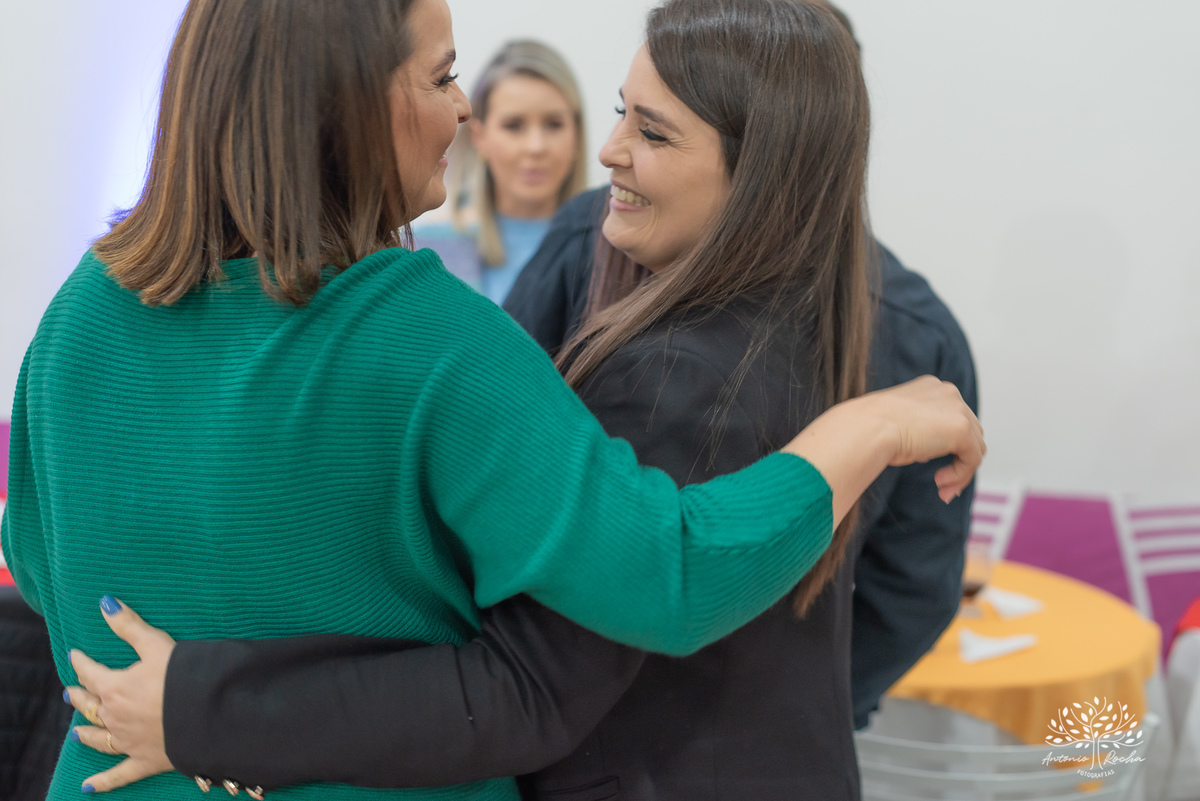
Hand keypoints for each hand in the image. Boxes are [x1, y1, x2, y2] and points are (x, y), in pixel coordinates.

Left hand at [64, 596, 175, 792]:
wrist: (206, 714)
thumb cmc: (182, 676)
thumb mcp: (156, 645)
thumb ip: (129, 626)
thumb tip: (105, 603)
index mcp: (116, 687)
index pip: (91, 672)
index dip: (81, 661)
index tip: (75, 654)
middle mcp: (115, 716)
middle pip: (89, 705)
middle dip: (79, 696)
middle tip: (70, 691)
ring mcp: (127, 741)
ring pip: (98, 738)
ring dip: (86, 733)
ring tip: (76, 732)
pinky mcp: (143, 760)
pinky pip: (118, 774)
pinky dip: (103, 782)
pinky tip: (89, 787)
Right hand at [783, 375, 984, 523]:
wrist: (866, 428)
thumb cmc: (869, 428)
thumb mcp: (898, 423)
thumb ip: (918, 429)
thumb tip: (926, 450)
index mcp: (931, 388)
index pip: (953, 417)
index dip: (948, 445)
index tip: (933, 466)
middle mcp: (948, 393)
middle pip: (970, 432)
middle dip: (958, 460)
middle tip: (940, 484)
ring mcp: (957, 409)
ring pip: (974, 447)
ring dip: (960, 472)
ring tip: (940, 489)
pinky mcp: (961, 429)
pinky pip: (972, 459)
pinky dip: (960, 475)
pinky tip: (939, 484)